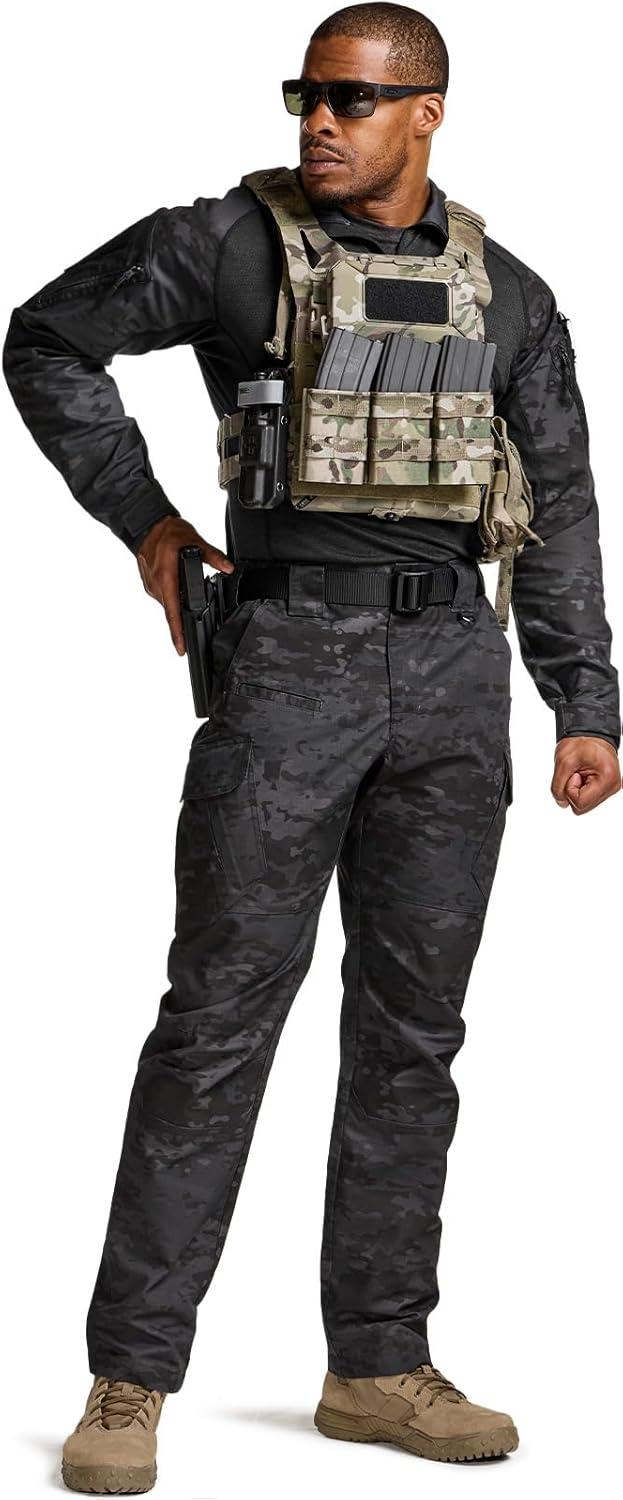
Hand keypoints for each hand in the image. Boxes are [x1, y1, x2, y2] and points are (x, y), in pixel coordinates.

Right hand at [136, 516, 234, 654]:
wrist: (148, 524)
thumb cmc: (168, 532)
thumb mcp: (195, 541)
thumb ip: (213, 556)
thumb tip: (228, 568)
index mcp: (165, 576)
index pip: (172, 612)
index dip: (177, 633)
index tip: (181, 648)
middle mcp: (155, 584)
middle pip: (171, 610)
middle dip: (182, 619)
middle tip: (193, 625)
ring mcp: (150, 585)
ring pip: (167, 604)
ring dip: (177, 605)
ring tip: (186, 597)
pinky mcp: (149, 583)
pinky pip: (163, 596)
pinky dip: (172, 596)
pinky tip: (178, 589)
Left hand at [551, 736, 620, 813]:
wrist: (591, 734)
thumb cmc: (581, 742)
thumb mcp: (563, 761)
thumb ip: (558, 787)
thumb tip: (561, 803)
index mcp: (607, 779)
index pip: (580, 803)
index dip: (570, 789)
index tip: (573, 773)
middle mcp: (613, 786)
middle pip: (583, 807)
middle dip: (573, 791)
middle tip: (576, 773)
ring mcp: (611, 788)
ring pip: (584, 804)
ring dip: (577, 790)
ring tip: (581, 773)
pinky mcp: (606, 788)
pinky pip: (588, 798)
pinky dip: (582, 788)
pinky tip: (584, 776)